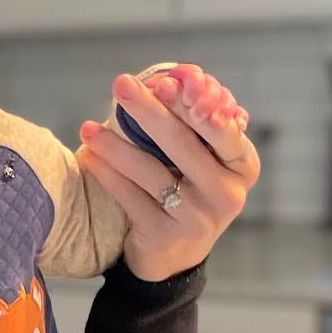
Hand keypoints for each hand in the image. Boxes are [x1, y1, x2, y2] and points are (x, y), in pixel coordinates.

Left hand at [78, 65, 259, 280]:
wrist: (174, 256)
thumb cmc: (188, 191)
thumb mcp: (202, 160)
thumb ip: (193, 124)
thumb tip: (168, 76)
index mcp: (243, 165)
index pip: (220, 128)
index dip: (190, 104)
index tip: (161, 81)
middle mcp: (227, 193)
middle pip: (183, 144)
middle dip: (149, 111)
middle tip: (121, 85)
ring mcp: (199, 218)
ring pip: (152, 172)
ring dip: (116, 146)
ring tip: (88, 128)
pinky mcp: (167, 235)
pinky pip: (131, 198)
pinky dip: (108, 175)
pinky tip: (90, 156)